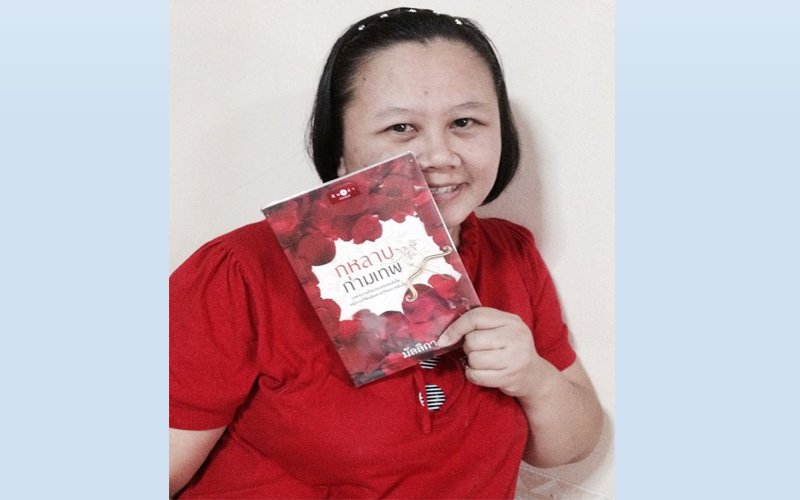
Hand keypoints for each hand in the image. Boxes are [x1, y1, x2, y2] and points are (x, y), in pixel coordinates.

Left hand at [438, 307, 553, 398]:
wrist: (534, 375)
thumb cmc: (510, 349)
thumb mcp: (502, 329)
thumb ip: (480, 324)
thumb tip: (446, 333)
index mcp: (511, 320)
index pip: (476, 317)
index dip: (456, 327)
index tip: (445, 338)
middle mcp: (515, 336)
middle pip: (472, 340)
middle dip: (469, 348)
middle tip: (479, 351)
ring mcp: (514, 358)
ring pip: (473, 359)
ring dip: (472, 363)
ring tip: (484, 362)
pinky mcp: (509, 377)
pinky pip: (476, 376)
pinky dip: (473, 375)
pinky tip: (483, 373)